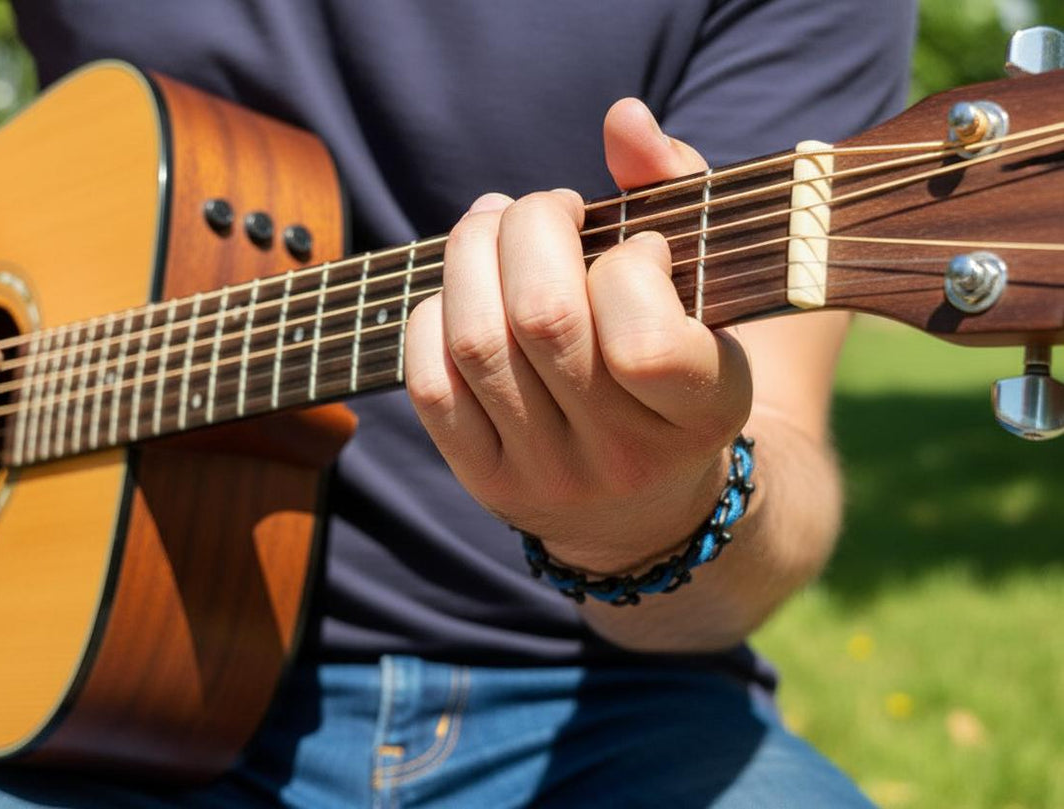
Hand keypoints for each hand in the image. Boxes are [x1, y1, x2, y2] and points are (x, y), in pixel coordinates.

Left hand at [405, 99, 750, 572]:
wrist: (648, 505)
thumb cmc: (680, 359)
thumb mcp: (707, 282)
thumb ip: (676, 187)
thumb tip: (621, 117)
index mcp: (703, 411)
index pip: (642, 338)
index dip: (627, 264)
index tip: (638, 249)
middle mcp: (624, 456)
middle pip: (542, 319)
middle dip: (530, 227)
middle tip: (544, 208)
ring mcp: (549, 475)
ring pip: (477, 342)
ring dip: (471, 253)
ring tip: (493, 225)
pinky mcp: (488, 481)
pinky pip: (431, 385)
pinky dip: (433, 315)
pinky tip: (463, 291)